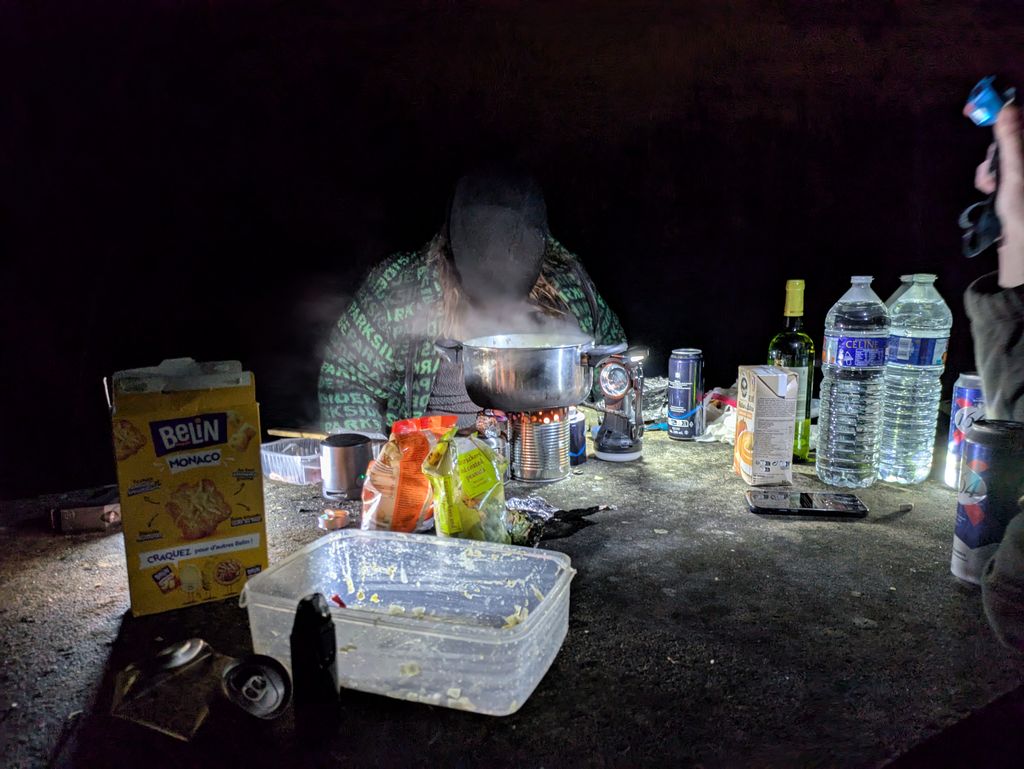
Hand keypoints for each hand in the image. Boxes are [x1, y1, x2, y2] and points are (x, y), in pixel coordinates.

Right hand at [982, 103, 1023, 287]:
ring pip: (999, 155)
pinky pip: (997, 169)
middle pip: (1007, 139)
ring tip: (989, 187)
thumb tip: (1006, 107)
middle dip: (993, 153)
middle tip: (989, 172)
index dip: (998, 110)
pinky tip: (988, 190)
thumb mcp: (1014, 171)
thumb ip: (1011, 139)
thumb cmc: (1021, 207)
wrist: (1021, 241)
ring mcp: (1021, 169)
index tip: (973, 109)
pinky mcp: (1014, 181)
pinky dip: (989, 178)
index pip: (1017, 120)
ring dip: (988, 169)